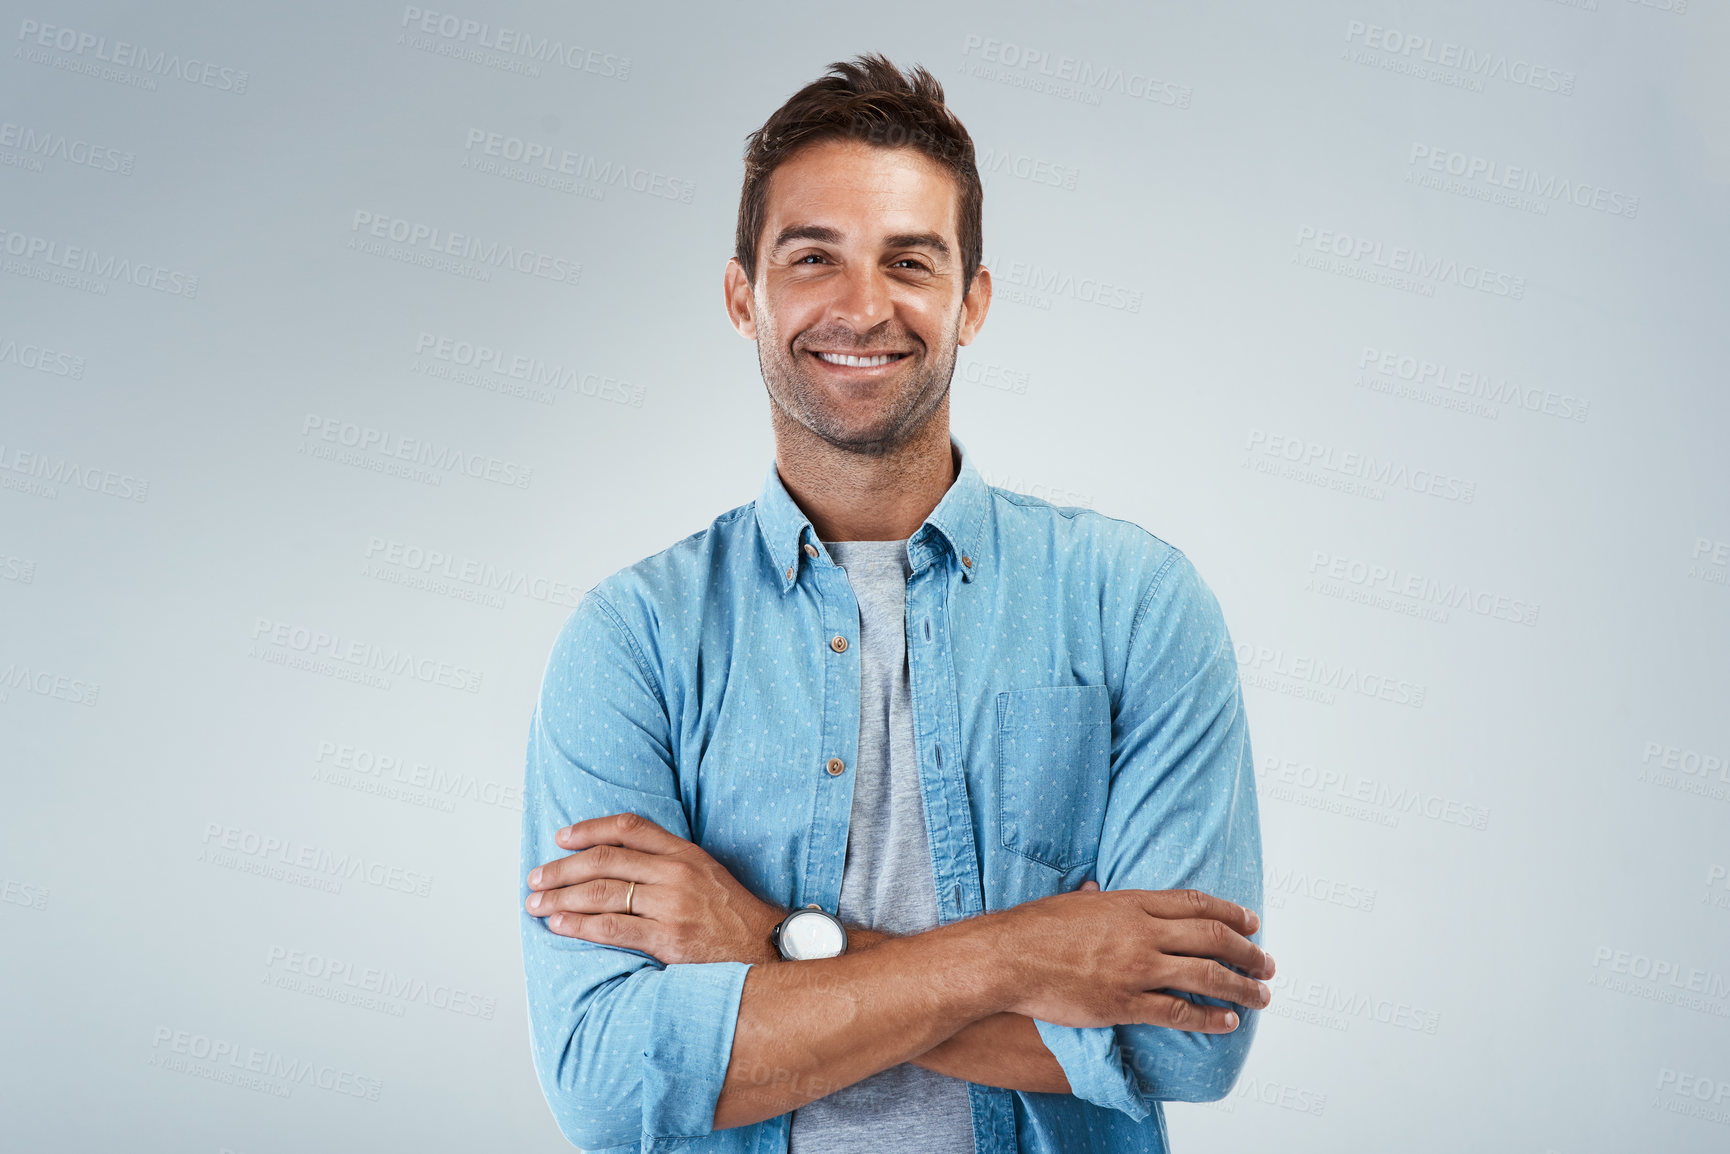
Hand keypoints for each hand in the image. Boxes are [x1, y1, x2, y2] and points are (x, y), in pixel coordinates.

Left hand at [525, 812, 785, 965]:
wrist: (766, 950)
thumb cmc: (732, 916)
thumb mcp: (706, 874)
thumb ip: (668, 863)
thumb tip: (620, 863)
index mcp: (684, 853)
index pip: (629, 827)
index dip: (589, 829)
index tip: (561, 838)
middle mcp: (676, 873)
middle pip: (605, 860)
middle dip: (562, 869)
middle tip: (535, 878)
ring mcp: (671, 906)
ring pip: (602, 893)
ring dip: (561, 898)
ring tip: (536, 904)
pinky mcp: (668, 938)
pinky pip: (612, 928)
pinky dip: (579, 926)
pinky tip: (560, 926)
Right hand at [984, 887, 1274, 1033]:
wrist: (1009, 958)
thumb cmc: (1034, 928)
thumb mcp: (1073, 901)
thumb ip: (1096, 898)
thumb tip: (1099, 890)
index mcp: (1132, 903)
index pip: (1196, 904)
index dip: (1230, 912)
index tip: (1252, 922)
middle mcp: (1143, 933)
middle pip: (1212, 938)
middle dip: (1247, 952)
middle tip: (1266, 963)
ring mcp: (1137, 968)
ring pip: (1206, 976)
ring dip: (1241, 986)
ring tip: (1261, 995)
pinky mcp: (1126, 1003)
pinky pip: (1178, 1012)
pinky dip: (1208, 1018)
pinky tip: (1228, 1021)